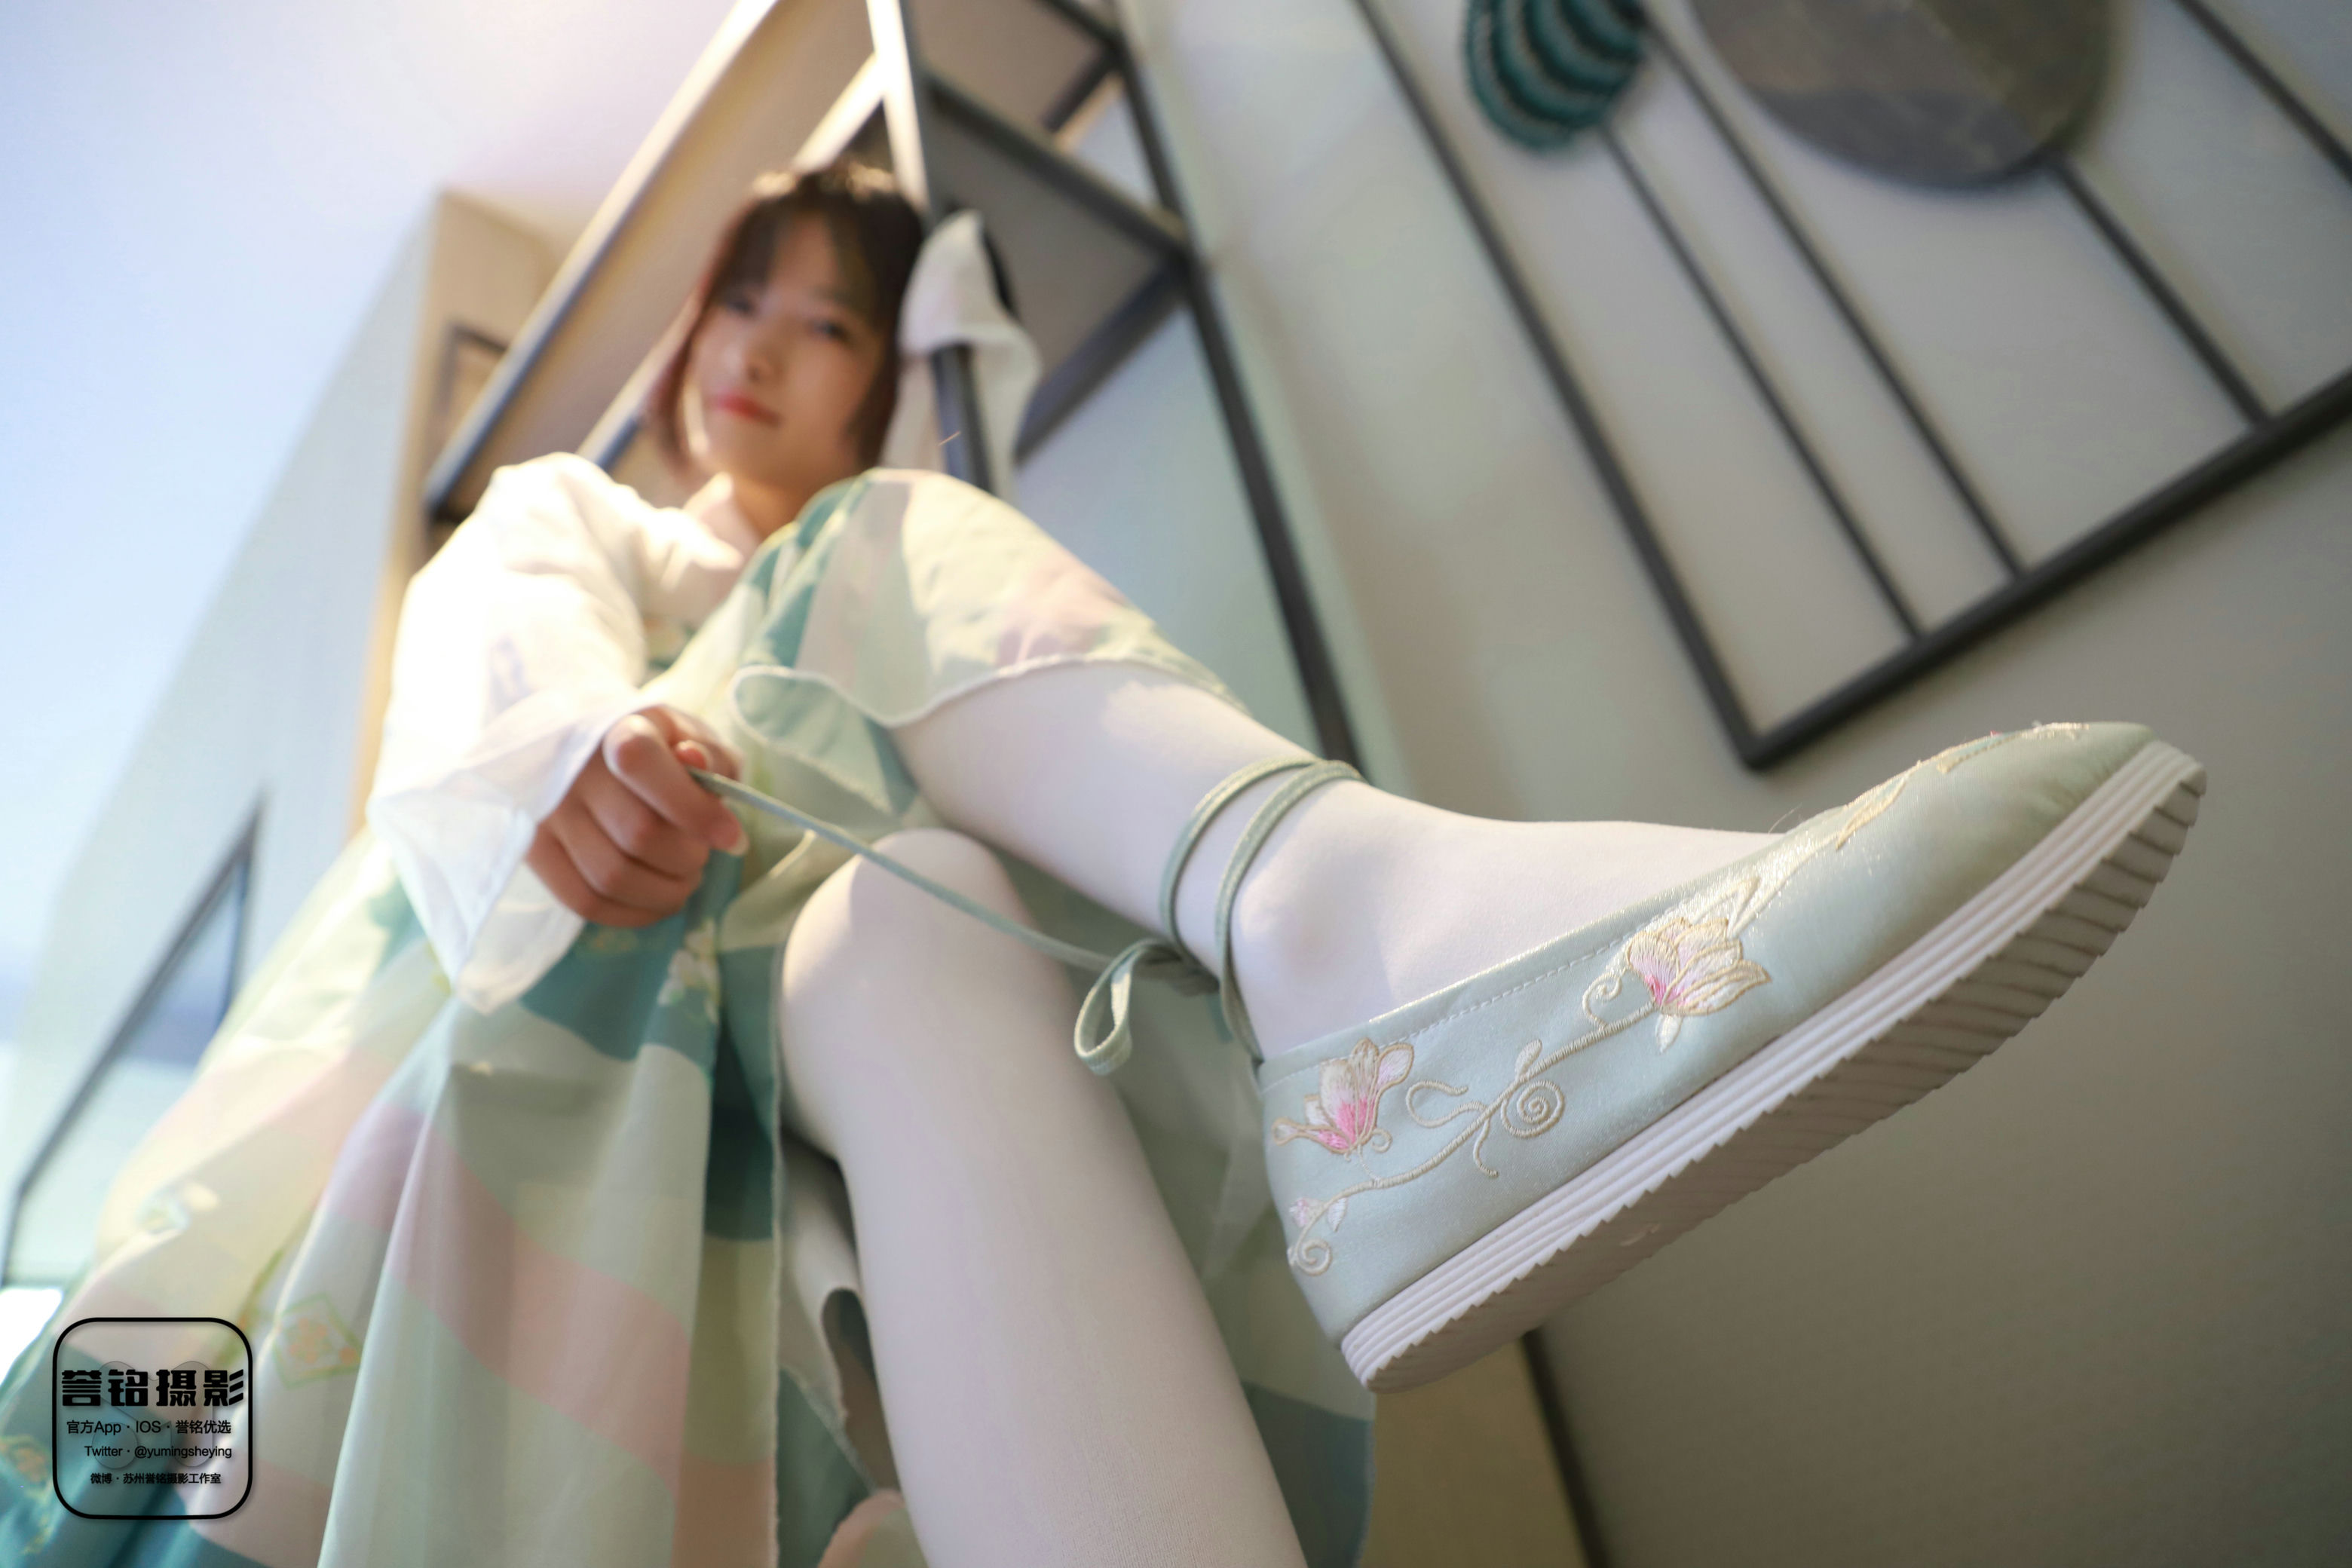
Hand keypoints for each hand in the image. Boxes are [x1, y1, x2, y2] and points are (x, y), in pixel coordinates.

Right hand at [527, 706, 748, 926]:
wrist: (587, 753)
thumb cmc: (654, 748)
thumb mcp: (691, 737)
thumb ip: (710, 754)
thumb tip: (699, 766)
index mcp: (617, 731)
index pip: (643, 764)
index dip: (694, 809)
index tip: (732, 839)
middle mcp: (573, 771)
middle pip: (638, 833)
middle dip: (687, 857)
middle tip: (701, 856)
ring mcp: (548, 814)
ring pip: (612, 876)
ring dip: (664, 891)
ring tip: (684, 879)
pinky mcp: (536, 852)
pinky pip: (585, 901)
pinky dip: (632, 914)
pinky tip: (657, 902)